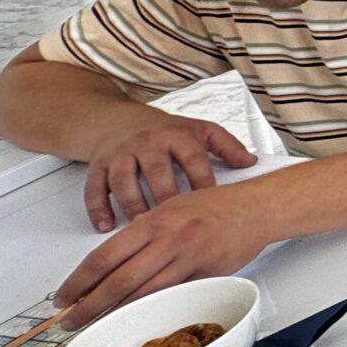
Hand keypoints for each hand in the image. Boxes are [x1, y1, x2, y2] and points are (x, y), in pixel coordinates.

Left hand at [55, 185, 273, 327]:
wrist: (257, 208)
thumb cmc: (217, 206)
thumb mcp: (172, 208)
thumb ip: (144, 231)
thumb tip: (117, 257)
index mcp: (154, 221)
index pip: (104, 255)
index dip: (78, 280)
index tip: (64, 296)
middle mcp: (167, 239)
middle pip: (118, 279)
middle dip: (88, 305)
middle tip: (70, 320)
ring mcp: (187, 258)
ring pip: (142, 293)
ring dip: (114, 312)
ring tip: (95, 324)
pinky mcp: (204, 275)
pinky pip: (172, 297)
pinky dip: (150, 310)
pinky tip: (136, 318)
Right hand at [83, 114, 256, 231]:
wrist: (119, 119)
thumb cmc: (165, 130)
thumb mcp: (200, 130)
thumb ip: (227, 146)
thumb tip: (251, 162)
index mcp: (177, 135)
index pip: (192, 159)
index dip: (202, 181)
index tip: (209, 205)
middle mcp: (148, 143)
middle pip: (156, 170)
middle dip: (164, 195)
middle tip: (173, 223)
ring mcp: (121, 154)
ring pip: (123, 180)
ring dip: (132, 203)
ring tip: (140, 226)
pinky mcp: (98, 165)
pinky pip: (95, 188)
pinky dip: (98, 208)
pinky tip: (106, 227)